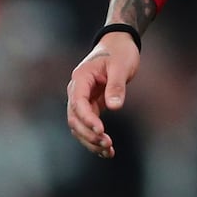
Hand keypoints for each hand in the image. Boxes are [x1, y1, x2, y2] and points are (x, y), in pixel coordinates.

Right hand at [65, 34, 140, 158]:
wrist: (119, 44)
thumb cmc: (120, 52)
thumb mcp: (121, 66)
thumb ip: (116, 86)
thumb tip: (114, 107)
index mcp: (81, 78)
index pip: (78, 103)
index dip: (87, 119)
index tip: (101, 130)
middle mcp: (77, 90)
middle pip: (75, 119)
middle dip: (88, 134)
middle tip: (107, 144)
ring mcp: (82, 99)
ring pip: (79, 126)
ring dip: (90, 140)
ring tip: (108, 151)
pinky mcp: (91, 105)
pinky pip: (89, 125)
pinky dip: (95, 137)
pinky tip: (107, 151)